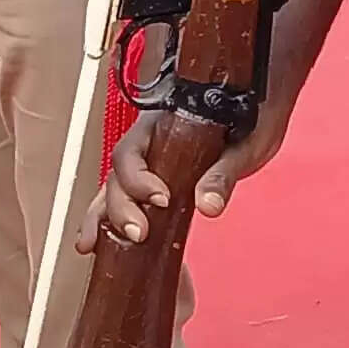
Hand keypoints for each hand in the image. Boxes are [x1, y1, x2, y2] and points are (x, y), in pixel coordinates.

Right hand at [82, 72, 297, 248]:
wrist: (258, 103)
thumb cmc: (251, 115)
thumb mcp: (245, 143)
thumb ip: (223, 172)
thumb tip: (208, 206)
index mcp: (162, 124)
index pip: (132, 151)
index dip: (139, 178)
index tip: (162, 200)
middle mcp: (146, 144)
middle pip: (117, 175)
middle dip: (121, 207)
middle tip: (139, 233)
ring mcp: (146, 164)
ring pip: (112, 188)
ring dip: (102, 217)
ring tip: (91, 244)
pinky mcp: (152, 183)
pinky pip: (123, 199)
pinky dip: (106, 220)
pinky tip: (95, 243)